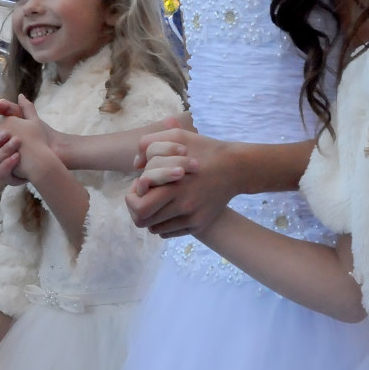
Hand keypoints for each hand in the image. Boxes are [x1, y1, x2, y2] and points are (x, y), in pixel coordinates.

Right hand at [0, 96, 56, 185]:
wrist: (53, 149)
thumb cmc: (35, 134)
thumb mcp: (22, 117)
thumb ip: (7, 108)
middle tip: (5, 134)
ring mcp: (0, 169)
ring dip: (1, 152)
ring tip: (17, 141)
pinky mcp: (11, 177)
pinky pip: (2, 175)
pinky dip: (8, 164)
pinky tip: (18, 155)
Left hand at [124, 128, 239, 237]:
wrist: (236, 168)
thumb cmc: (205, 149)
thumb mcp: (178, 136)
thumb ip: (150, 145)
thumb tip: (136, 165)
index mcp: (175, 186)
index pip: (139, 206)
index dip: (133, 196)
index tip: (140, 185)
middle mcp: (183, 206)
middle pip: (143, 221)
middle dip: (136, 209)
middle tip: (144, 196)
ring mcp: (192, 218)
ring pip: (154, 229)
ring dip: (150, 216)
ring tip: (156, 202)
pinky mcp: (199, 225)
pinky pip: (168, 233)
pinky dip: (162, 224)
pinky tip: (168, 209)